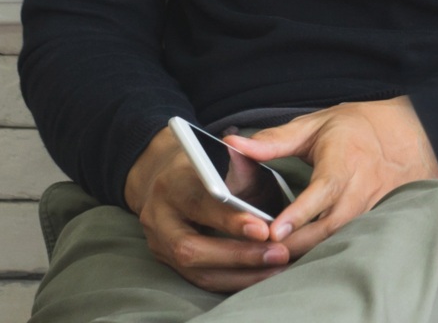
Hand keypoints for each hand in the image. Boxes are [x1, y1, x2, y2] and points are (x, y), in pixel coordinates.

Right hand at [124, 124, 288, 292]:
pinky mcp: (168, 262)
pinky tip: (264, 275)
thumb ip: (243, 165)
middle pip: (191, 249)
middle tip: (280, 253)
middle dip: (239, 255)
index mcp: (171, 184)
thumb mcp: (221, 155)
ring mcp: (159, 245)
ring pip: (197, 272)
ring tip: (279, 268)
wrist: (167, 179)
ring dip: (242, 275)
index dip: (230, 220)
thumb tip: (270, 171)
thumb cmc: (205, 165)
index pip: (199, 205)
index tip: (263, 229)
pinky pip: (202, 280)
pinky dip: (235, 281)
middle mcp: (158, 219)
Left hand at [225, 98, 437, 257]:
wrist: (414, 130)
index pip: (322, 190)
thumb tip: (233, 146)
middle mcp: (363, 186)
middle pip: (329, 226)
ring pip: (341, 238)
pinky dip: (329, 250)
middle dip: (296, 243)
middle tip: (265, 252)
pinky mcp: (380, 217)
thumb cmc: (358, 127)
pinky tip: (307, 256)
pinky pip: (353, 239)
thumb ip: (274, 140)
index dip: (298, 213)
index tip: (273, 230)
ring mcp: (375, 205)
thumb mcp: (316, 125)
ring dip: (311, 251)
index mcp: (346, 159)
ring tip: (279, 259)